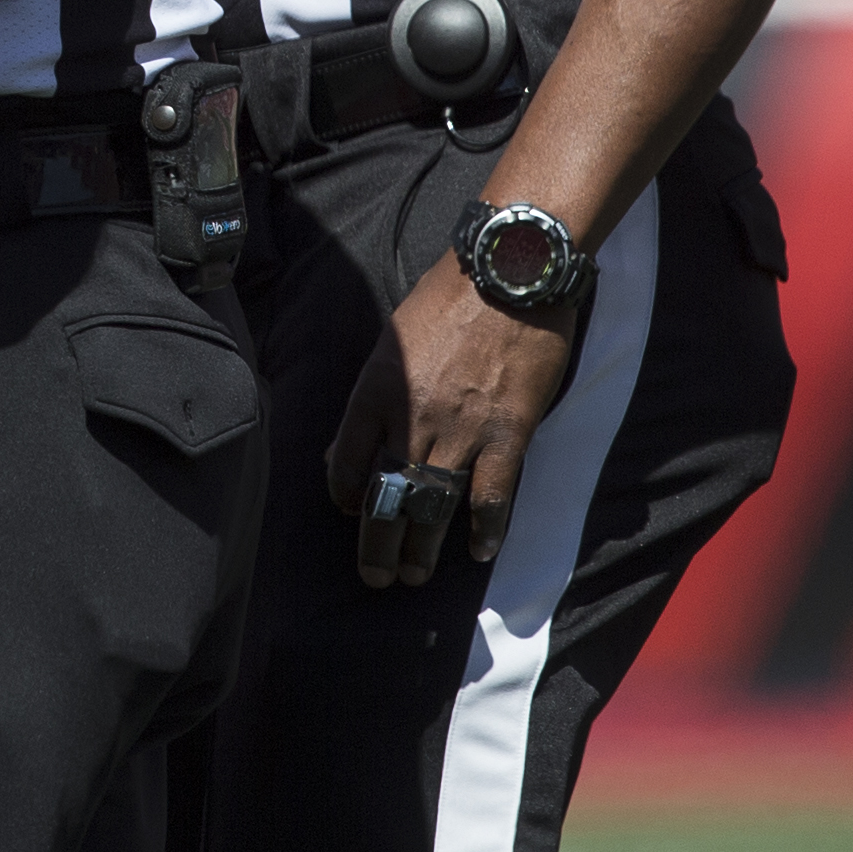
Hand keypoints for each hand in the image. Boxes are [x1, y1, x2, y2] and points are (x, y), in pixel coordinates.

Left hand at [320, 250, 577, 585]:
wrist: (508, 275)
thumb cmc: (448, 299)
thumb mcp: (393, 342)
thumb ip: (378, 394)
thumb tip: (357, 440)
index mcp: (375, 392)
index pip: (345, 461)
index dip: (344, 495)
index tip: (350, 511)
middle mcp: (411, 419)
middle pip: (384, 497)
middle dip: (375, 543)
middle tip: (375, 576)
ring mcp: (460, 431)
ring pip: (432, 507)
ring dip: (421, 548)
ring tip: (414, 574)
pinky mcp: (508, 435)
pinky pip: (492, 496)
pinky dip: (485, 529)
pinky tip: (478, 551)